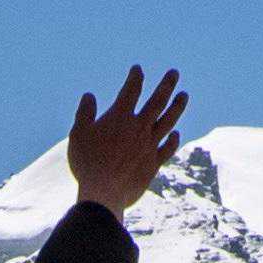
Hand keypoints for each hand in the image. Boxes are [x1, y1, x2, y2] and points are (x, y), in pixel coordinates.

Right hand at [67, 65, 184, 213]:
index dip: (135, 77)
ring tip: (185, 95)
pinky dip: (173, 140)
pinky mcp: (154, 163)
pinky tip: (176, 134)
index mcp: (120, 117)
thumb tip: (89, 95)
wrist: (104, 193)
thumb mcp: (78, 134)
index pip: (131, 90)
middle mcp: (138, 127)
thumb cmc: (87, 162)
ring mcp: (149, 145)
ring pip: (168, 121)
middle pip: (157, 101)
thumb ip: (84, 113)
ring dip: (177, 107)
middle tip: (175, 73)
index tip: (138, 69)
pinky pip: (167, 148)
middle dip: (167, 85)